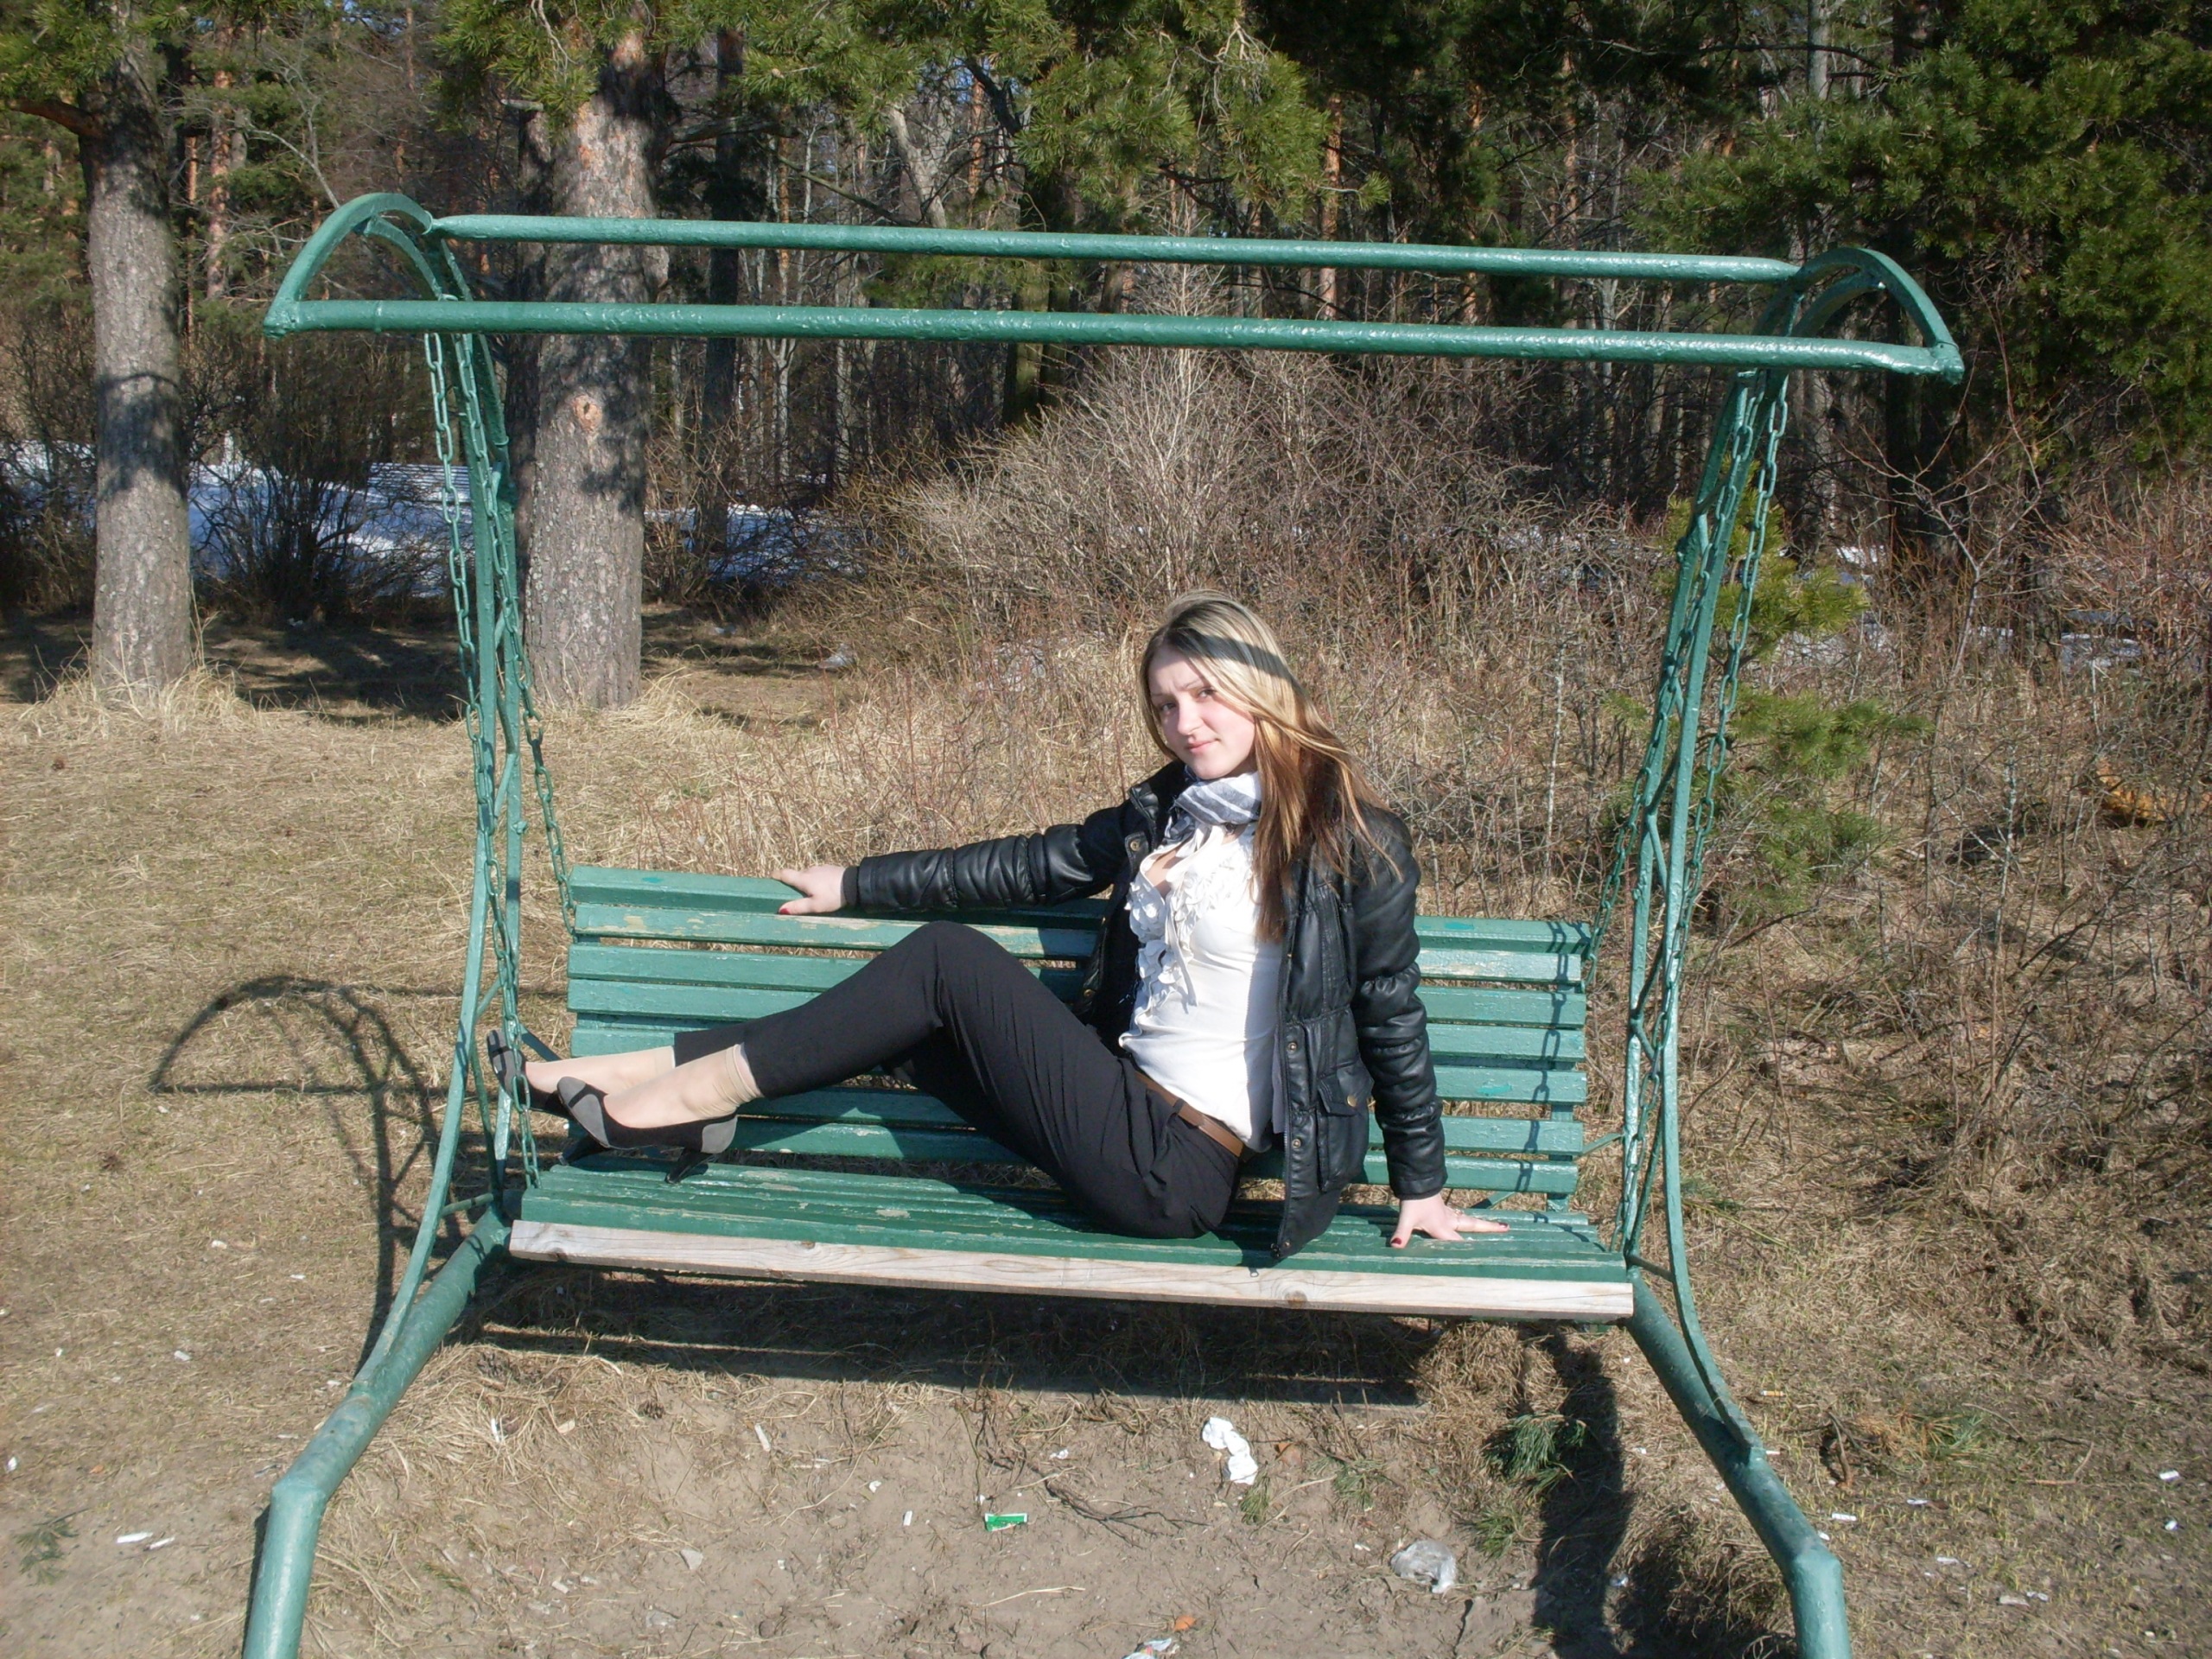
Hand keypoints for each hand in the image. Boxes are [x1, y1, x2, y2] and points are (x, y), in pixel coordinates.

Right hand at [775, 865, 847, 914]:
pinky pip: (817, 874)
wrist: (854, 884)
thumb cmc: (833, 896)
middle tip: (790, 892)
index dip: (776, 875)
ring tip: (808, 893)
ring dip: (805, 881)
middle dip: (792, 882)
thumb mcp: (815, 905)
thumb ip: (798, 907)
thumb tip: (780, 910)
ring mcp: (820, 868)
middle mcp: (809, 870)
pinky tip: (821, 888)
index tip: (771, 877)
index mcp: (803, 878)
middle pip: (796, 875)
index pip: (785, 874)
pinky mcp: (829, 868)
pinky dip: (815, 880)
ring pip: (808, 874)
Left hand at [1389, 1192, 1507, 1247]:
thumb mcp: (1406, 1219)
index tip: (1487, 1256)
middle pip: (1473, 1225)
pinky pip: (1460, 1216)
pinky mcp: (1442, 1208)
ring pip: (1468, 1220)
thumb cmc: (1413, 1202)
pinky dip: (1468, 1220)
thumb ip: (1402, 1234)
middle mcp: (1449, 1220)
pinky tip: (1466, 1220)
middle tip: (1506, 1228)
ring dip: (1481, 1223)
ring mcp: (1447, 1213)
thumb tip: (1395, 1247)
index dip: (1470, 1251)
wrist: (1415, 1181)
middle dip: (1489, 1228)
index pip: (1459, 1243)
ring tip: (1497, 1226)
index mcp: (1443, 1227)